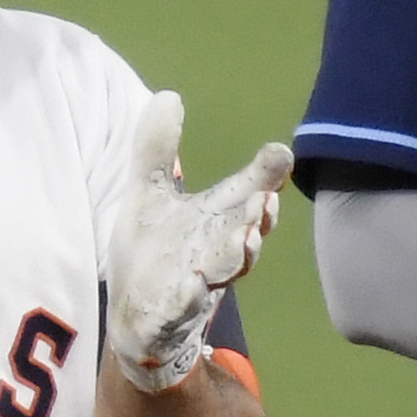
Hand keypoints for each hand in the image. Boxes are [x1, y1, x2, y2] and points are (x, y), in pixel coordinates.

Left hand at [106, 91, 289, 391]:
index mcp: (214, 222)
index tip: (280, 155)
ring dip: (236, 255)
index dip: (264, 178)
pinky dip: (193, 296)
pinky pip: (186, 307)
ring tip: (244, 240)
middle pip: (245, 233)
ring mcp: (197, 286)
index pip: (246, 196)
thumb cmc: (153, 254)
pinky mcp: (172, 315)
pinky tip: (196, 284)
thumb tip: (168, 94)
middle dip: (255, 218)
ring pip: (225, 270)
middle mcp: (215, 252)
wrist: (136, 321)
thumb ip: (157, 150)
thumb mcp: (148, 195)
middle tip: (263, 200)